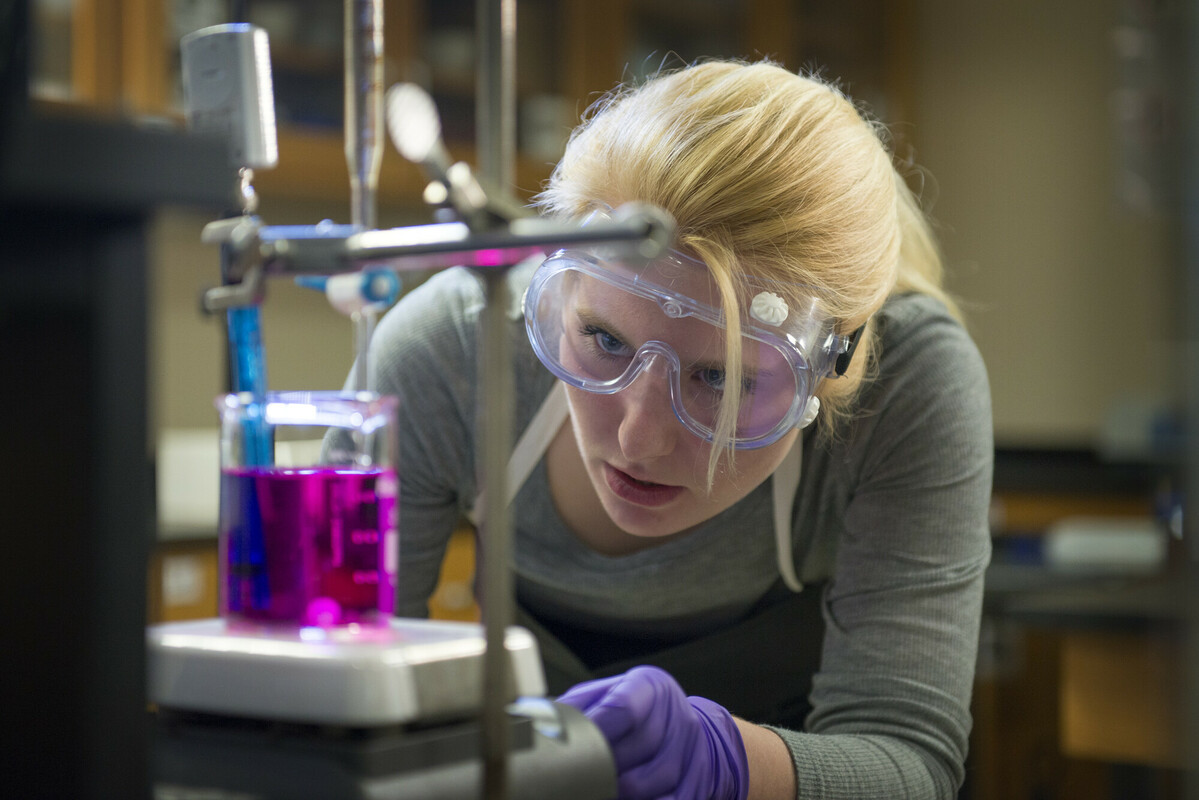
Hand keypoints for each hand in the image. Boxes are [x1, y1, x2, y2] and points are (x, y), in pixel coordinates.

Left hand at [557, 665, 748, 799]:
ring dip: (618, 792)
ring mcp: (690, 751)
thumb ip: (577, 707)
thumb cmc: (635, 712)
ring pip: (650, 782)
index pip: (622, 709)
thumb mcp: (608, 695)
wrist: (688, 730)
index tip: (568, 748)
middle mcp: (675, 716)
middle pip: (636, 751)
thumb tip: (534, 722)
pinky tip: (620, 799)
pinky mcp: (698, 782)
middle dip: (602, 768)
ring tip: (593, 791)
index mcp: (649, 688)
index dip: (595, 731)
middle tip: (573, 777)